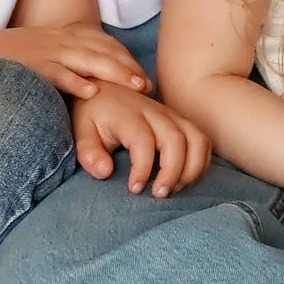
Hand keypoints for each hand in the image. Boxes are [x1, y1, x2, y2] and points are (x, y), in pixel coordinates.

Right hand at [0, 17, 150, 100]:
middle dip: (127, 66)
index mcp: (58, 37)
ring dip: (113, 72)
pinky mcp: (28, 67)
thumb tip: (83, 81)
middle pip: (100, 49)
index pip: (100, 41)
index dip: (123, 57)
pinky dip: (74, 81)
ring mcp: (42, 52)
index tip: (142, 74)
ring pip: (86, 59)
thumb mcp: (35, 55)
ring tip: (135, 86)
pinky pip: (55, 73)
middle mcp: (55, 40)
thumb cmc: (1, 64)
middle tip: (148, 84)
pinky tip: (92, 92)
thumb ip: (59, 62)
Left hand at [72, 91, 208, 194]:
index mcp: (128, 114)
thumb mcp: (81, 130)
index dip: (142, 168)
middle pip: (176, 139)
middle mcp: (154, 112)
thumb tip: (105, 172)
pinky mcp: (180, 122)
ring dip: (191, 168)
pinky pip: (202, 141)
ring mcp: (171, 116)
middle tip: (159, 194)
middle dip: (172, 171)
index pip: (143, 140)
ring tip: (174, 189)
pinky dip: (200, 162)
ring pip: (196, 139)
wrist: (105, 89)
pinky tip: (184, 179)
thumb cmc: (93, 114)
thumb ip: (89, 152)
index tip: (134, 189)